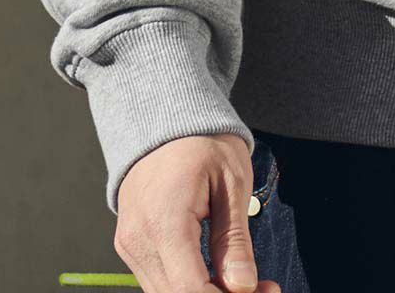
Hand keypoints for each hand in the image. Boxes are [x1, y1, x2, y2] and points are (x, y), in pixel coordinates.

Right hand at [114, 132, 280, 292]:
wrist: (165, 118)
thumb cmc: (202, 142)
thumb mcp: (232, 183)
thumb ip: (235, 239)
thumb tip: (243, 287)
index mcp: (164, 220)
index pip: (189, 290)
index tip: (262, 291)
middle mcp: (138, 239)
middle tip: (264, 287)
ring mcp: (130, 245)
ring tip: (245, 280)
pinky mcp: (131, 246)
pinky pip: (161, 280)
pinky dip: (189, 284)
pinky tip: (218, 274)